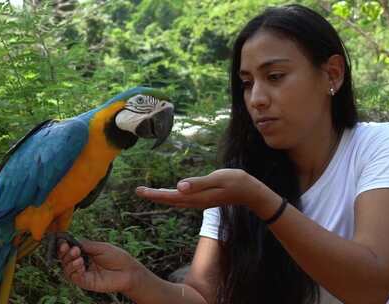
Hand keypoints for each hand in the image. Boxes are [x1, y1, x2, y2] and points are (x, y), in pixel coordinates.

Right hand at [58, 240, 142, 293]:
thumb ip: (85, 245)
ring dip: (69, 261)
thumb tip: (71, 241)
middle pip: (65, 260)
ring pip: (67, 269)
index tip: (64, 242)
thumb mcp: (100, 247)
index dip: (64, 246)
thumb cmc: (117, 258)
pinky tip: (80, 264)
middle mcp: (82, 264)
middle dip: (65, 253)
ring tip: (77, 256)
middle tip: (72, 249)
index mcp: (85, 254)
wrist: (128, 270)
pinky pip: (74, 277)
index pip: (69, 250)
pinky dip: (74, 270)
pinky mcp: (86, 282)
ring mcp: (84, 274)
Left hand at [135, 168, 271, 209]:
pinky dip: (172, 195)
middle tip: (138, 190)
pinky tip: (168, 192)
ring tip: (148, 191)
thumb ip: (198, 183)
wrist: (250, 192)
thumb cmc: (236, 182)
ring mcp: (199, 201)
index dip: (155, 194)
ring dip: (161, 196)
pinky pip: (182, 199)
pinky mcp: (203, 198)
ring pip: (175, 200)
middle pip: (170, 200)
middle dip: (154, 196)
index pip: (171, 196)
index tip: (140, 191)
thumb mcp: (218, 179)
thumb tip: (179, 186)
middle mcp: (196, 202)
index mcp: (197, 197)